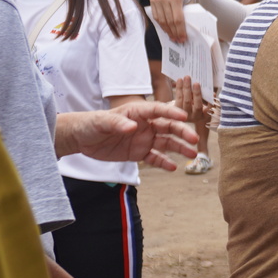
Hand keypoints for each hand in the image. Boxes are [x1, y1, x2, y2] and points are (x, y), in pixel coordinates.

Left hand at [55, 103, 197, 168]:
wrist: (82, 139)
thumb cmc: (91, 124)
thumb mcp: (102, 122)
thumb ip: (117, 123)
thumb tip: (133, 127)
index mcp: (137, 112)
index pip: (158, 110)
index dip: (171, 112)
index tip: (184, 116)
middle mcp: (145, 125)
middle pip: (168, 127)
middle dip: (182, 132)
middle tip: (194, 139)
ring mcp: (144, 139)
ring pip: (166, 143)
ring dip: (179, 148)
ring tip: (192, 154)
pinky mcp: (139, 153)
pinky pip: (154, 158)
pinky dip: (164, 162)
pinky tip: (173, 167)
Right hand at [150, 0, 188, 42]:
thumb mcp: (188, 2)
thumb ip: (187, 14)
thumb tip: (186, 31)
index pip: (178, 18)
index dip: (180, 30)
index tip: (183, 38)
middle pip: (169, 21)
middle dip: (175, 32)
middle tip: (179, 40)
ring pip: (162, 20)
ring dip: (168, 31)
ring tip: (173, 37)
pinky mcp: (152, 0)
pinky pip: (156, 17)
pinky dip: (162, 25)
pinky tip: (167, 31)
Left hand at [173, 75, 213, 128]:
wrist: (179, 110)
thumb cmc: (195, 103)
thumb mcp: (202, 102)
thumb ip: (206, 98)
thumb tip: (209, 91)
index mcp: (204, 115)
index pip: (209, 110)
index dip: (211, 103)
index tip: (213, 93)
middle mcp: (196, 117)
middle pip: (197, 105)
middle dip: (197, 94)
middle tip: (196, 83)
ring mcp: (185, 115)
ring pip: (187, 101)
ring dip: (187, 88)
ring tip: (187, 78)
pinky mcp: (176, 110)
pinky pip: (179, 98)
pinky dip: (179, 88)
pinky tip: (180, 80)